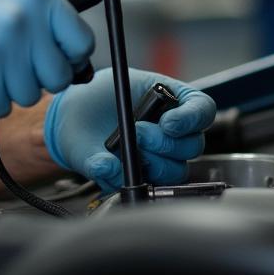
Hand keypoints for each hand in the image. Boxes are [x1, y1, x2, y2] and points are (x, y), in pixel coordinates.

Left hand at [43, 67, 215, 192]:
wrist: (71, 117)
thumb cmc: (94, 96)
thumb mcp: (106, 87)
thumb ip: (119, 110)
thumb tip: (113, 156)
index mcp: (172, 99)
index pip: (202, 109)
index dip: (191, 118)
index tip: (168, 123)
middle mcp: (172, 130)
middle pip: (193, 145)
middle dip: (163, 141)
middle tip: (138, 132)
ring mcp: (161, 155)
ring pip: (177, 169)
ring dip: (152, 161)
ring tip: (125, 147)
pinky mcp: (145, 176)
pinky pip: (150, 186)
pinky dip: (130, 178)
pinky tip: (113, 164)